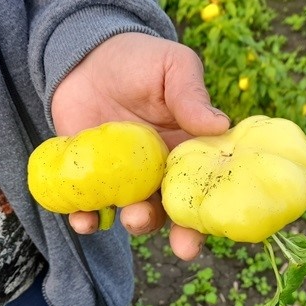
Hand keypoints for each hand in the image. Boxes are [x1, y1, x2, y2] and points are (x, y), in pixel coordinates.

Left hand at [51, 32, 228, 259]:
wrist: (84, 58)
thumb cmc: (137, 59)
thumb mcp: (172, 66)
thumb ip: (192, 94)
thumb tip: (221, 125)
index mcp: (188, 148)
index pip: (205, 183)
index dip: (213, 207)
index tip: (217, 225)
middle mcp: (160, 171)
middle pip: (176, 209)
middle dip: (182, 233)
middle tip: (185, 246)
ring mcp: (125, 178)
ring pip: (136, 213)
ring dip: (138, 223)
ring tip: (133, 217)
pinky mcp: (90, 179)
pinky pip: (89, 207)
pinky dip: (86, 219)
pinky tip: (83, 220)